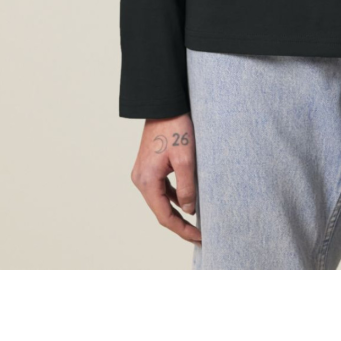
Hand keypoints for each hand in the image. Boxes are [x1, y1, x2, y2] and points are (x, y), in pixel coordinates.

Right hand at [130, 114, 201, 242]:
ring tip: (197, 222)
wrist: (164, 104)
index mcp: (146, 180)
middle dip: (180, 224)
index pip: (164, 216)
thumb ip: (187, 187)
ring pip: (162, 200)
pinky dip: (175, 197)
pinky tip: (189, 201)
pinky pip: (162, 189)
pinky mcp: (149, 166)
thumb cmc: (175, 127)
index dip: (182, 230)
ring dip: (178, 212)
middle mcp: (141, 179)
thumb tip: (190, 210)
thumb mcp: (186, 158)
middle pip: (161, 211)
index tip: (200, 237)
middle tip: (200, 235)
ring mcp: (143, 173)